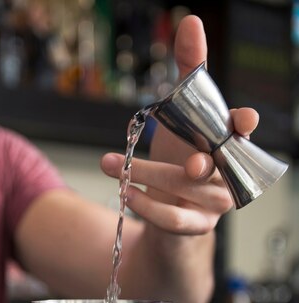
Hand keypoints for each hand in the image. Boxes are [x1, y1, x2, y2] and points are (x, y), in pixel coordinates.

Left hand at [100, 15, 258, 234]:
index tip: (240, 120)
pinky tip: (125, 193)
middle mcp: (226, 173)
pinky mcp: (195, 227)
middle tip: (186, 160)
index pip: (242, 134)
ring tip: (113, 165)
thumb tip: (191, 21)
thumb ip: (188, 71)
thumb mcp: (181, 115)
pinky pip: (175, 219)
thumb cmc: (180, 159)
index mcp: (225, 144)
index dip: (243, 127)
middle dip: (197, 160)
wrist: (169, 210)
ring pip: (191, 191)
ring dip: (151, 177)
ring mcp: (214, 203)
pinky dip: (148, 206)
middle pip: (213, 164)